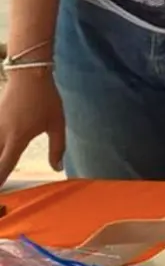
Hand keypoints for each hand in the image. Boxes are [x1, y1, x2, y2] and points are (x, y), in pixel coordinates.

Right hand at [0, 69, 64, 185]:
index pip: (4, 166)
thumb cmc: (46, 99)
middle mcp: (1, 135)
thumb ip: (57, 147)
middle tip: (1, 190)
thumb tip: (58, 169)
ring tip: (2, 164)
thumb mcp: (57, 123)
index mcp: (18, 138)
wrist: (29, 74)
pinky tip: (1, 148)